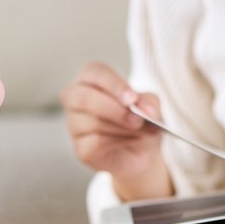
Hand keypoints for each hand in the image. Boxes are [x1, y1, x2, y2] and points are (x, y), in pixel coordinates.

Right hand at [60, 62, 171, 198]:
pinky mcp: (79, 148)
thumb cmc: (140, 118)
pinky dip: (118, 142)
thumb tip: (146, 111)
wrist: (141, 151)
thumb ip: (149, 103)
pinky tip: (129, 141)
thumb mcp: (150, 105)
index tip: (132, 98)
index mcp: (91, 78)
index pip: (94, 72)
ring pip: (93, 122)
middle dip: (115, 109)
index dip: (114, 85)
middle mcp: (76, 98)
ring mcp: (74, 124)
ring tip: (141, 131)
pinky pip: (95, 143)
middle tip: (138, 119)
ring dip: (123, 128)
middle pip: (85, 97)